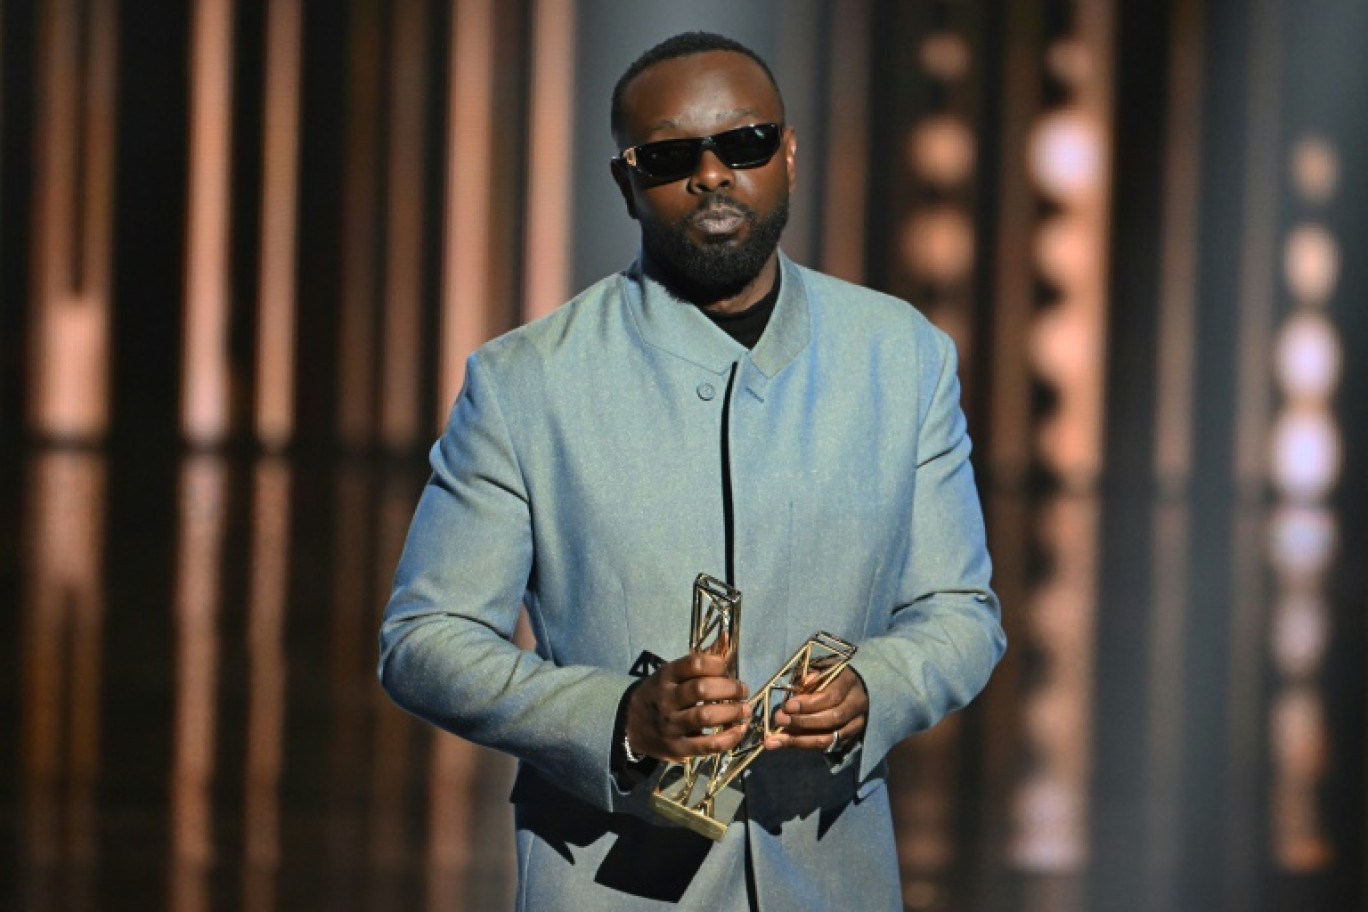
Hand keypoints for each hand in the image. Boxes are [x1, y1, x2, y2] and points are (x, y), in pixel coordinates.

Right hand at [625, 653, 749, 762]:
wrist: (630, 725)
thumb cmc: (659, 695)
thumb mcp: (670, 675)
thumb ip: (697, 663)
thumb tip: (727, 640)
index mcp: (665, 677)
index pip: (694, 664)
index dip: (717, 664)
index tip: (727, 669)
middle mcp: (666, 699)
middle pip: (702, 689)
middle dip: (730, 689)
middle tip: (743, 691)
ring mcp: (670, 725)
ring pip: (706, 716)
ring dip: (732, 712)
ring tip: (745, 710)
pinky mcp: (677, 748)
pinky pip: (707, 745)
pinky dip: (728, 738)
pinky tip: (739, 730)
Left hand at [766, 667, 867, 751]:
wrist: (849, 687)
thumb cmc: (827, 675)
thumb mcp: (818, 668)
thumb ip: (810, 676)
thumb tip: (804, 684)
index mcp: (849, 681)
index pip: (831, 696)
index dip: (808, 704)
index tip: (787, 707)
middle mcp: (857, 703)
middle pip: (833, 718)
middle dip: (803, 722)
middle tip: (779, 720)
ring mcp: (856, 723)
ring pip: (830, 738)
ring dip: (801, 740)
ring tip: (776, 739)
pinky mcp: (850, 737)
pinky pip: (827, 746)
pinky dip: (805, 745)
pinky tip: (786, 743)